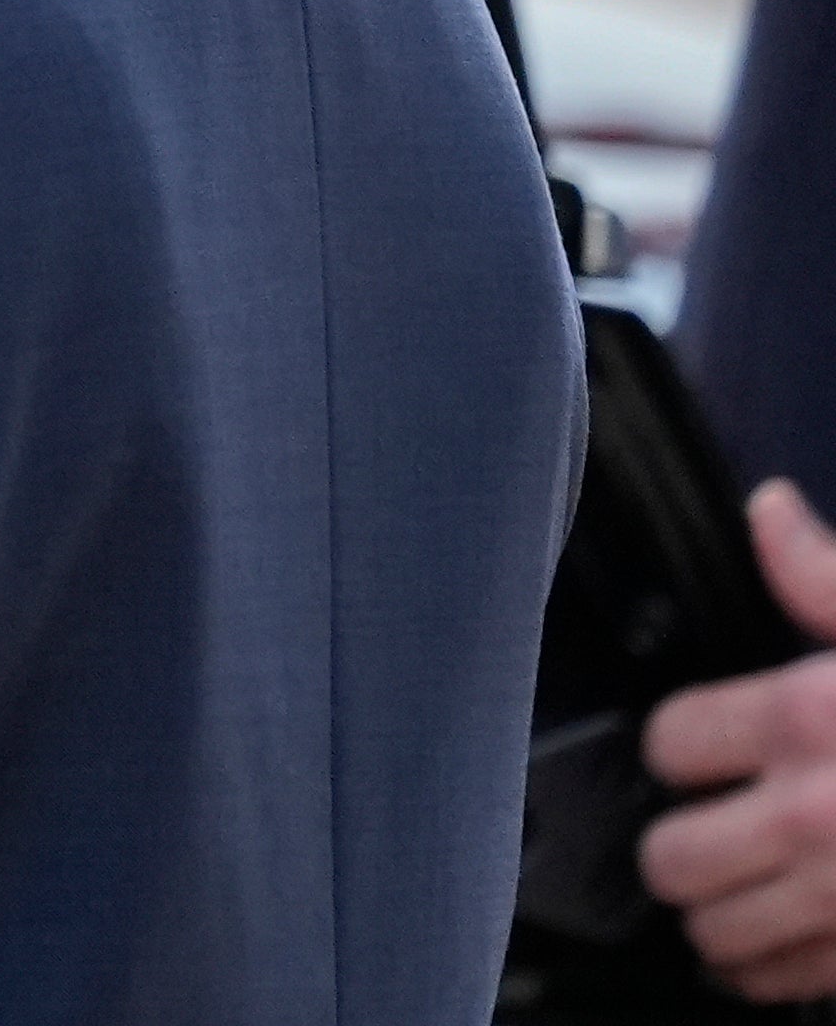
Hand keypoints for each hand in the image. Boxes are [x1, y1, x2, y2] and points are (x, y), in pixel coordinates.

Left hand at [645, 478, 835, 999]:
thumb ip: (826, 578)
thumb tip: (768, 512)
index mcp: (806, 723)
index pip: (669, 743)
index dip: (684, 744)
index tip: (707, 748)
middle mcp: (813, 819)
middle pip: (671, 854)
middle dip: (683, 839)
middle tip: (708, 824)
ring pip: (710, 928)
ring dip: (715, 907)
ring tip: (736, 882)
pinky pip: (775, 983)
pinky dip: (762, 967)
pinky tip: (774, 938)